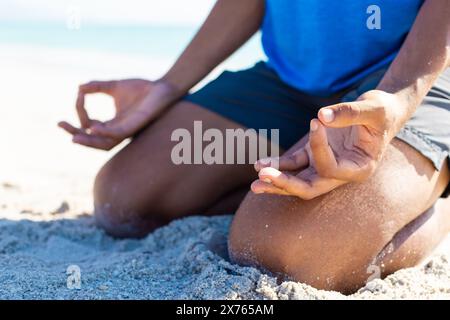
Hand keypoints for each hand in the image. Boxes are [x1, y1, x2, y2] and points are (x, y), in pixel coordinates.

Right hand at [58, 79, 177, 149]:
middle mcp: (118, 130)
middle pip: (94, 140)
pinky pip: (119, 134)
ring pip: (105, 143)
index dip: (80, 112)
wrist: (162, 88)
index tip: (78, 96)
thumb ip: (97, 87)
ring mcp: (127, 130)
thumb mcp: (114, 86)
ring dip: (89, 141)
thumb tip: (79, 87)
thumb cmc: (141, 89)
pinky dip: (106, 133)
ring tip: (74, 137)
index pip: (90, 125)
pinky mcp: (136, 127)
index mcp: (112, 123)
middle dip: (76, 134)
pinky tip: (94, 127)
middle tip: (60, 124)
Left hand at [252, 90, 402, 198]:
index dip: (319, 147)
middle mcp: (341, 173)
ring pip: (298, 181)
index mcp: (359, 168)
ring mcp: (325, 166)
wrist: (381, 112)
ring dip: (277, 181)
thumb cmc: (382, 111)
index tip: (316, 121)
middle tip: (263, 178)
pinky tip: (260, 163)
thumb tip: (321, 116)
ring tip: (254, 184)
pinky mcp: (315, 156)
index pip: (331, 168)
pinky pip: (294, 164)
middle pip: (310, 188)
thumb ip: (349, 112)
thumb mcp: (373, 108)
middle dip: (286, 184)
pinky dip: (278, 165)